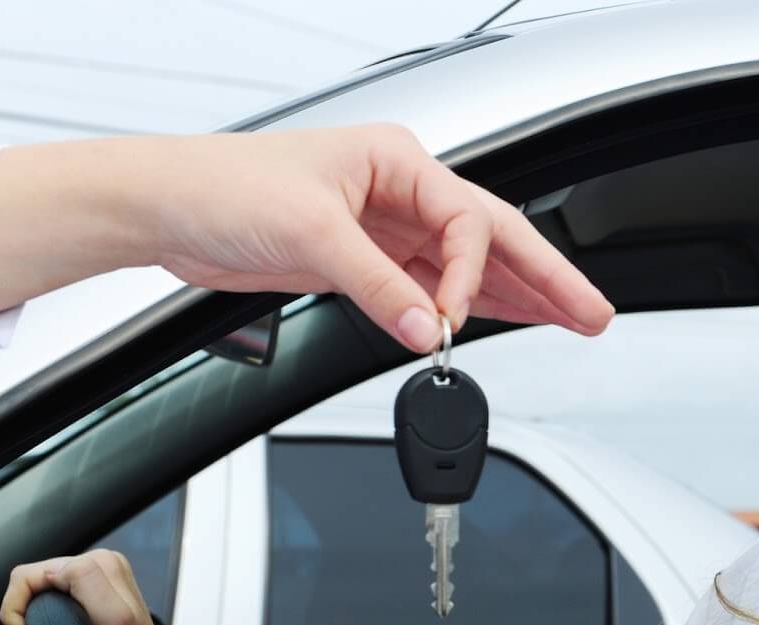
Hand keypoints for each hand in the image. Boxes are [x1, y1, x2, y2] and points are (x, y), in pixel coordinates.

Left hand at [0, 126, 614, 351]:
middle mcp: (399, 191)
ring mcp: (385, 228)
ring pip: (470, 268)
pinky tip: (501, 324)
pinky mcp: (365, 262)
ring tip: (571, 322)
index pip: (469, 222)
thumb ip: (379, 288)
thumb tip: (427, 329)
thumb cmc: (223, 187)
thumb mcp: (311, 234)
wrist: (164, 208)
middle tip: (594, 314)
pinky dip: (469, 310)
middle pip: (493, 240)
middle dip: (547, 280)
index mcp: (396, 161)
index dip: (474, 276)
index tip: (453, 320)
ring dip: (518, 298)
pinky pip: (434, 289)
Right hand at [0, 550, 185, 624]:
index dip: (19, 610)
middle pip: (32, 580)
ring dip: (35, 617)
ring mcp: (96, 578)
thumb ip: (85, 580)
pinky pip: (49, 597)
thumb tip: (57, 569)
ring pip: (37, 590)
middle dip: (26, 613)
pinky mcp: (91, 593)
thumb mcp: (113, 617)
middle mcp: (101, 564)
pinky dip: (44, 618)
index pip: (30, 574)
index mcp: (101, 563)